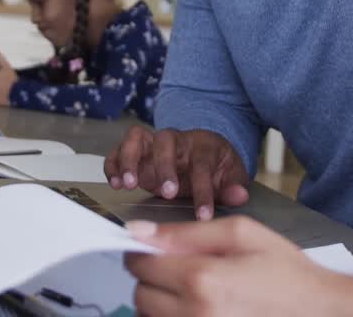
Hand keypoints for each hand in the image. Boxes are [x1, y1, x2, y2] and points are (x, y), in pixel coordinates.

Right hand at [104, 126, 250, 219]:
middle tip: (167, 192)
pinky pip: (120, 149)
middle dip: (165, 167)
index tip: (203, 215)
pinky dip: (114, 164)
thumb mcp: (232, 175)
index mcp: (203, 145)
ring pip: (137, 137)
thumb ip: (234, 186)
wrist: (203, 152)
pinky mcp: (137, 151)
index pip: (203, 165)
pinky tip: (114, 183)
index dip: (204, 191)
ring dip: (130, 159)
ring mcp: (154, 143)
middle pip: (166, 141)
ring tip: (127, 184)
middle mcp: (177, 140)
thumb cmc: (216, 166)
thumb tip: (239, 196)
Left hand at [125, 218, 352, 316]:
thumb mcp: (242, 234)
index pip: (139, 264)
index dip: (146, 251)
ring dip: (163, 303)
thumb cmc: (287, 274)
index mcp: (201, 279)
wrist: (319, 312)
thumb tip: (139, 231)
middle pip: (140, 294)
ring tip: (198, 293)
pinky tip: (202, 309)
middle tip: (186, 271)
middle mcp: (194, 315)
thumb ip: (187, 232)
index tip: (161, 250)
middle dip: (155, 278)